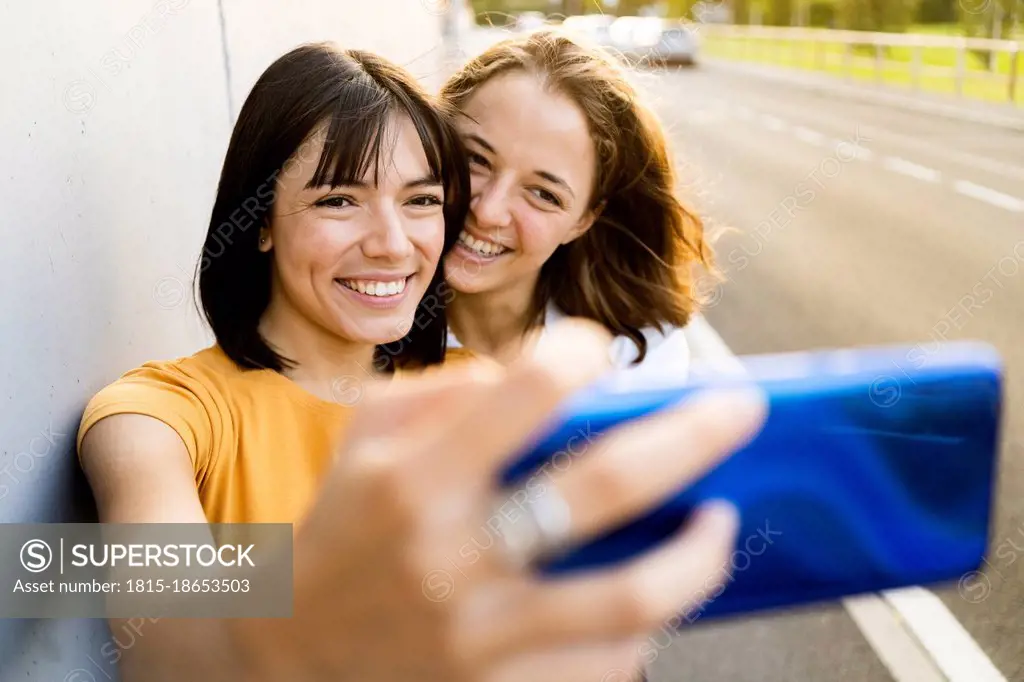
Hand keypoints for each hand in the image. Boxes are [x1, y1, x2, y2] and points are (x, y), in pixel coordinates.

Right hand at [237, 319, 766, 681]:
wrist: (289, 660)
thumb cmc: (341, 532)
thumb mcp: (364, 440)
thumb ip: (447, 392)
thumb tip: (546, 371)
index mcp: (413, 478)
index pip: (525, 391)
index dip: (581, 353)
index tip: (603, 350)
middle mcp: (450, 556)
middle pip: (605, 488)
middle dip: (693, 435)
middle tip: (743, 409)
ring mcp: (480, 636)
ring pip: (630, 599)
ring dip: (697, 556)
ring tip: (718, 521)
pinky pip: (603, 665)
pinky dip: (642, 628)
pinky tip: (650, 597)